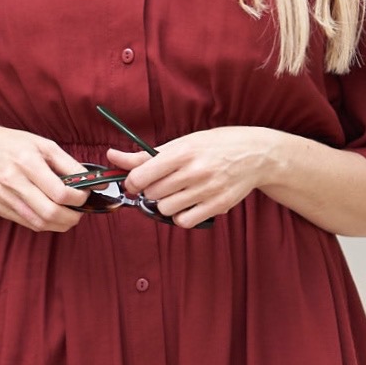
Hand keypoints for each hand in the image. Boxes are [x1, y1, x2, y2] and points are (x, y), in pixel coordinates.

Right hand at [0, 124, 94, 232]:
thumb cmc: (15, 144)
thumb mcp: (45, 145)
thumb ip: (71, 165)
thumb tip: (95, 183)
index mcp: (27, 162)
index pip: (59, 192)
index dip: (79, 198)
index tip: (85, 195)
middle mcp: (12, 181)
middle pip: (49, 212)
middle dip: (72, 217)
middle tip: (80, 212)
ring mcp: (2, 196)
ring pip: (38, 223)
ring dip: (59, 224)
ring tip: (69, 215)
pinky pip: (26, 222)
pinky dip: (43, 223)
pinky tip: (50, 214)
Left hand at [110, 126, 291, 227]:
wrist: (254, 154)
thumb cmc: (213, 146)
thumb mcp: (180, 143)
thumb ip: (143, 155)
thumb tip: (111, 156)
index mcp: (182, 152)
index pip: (142, 176)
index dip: (133, 182)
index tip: (136, 182)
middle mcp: (194, 171)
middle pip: (152, 194)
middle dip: (152, 190)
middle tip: (164, 183)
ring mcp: (207, 190)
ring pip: (165, 209)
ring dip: (165, 204)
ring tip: (178, 192)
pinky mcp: (217, 205)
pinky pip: (184, 221)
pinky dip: (181, 216)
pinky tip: (189, 204)